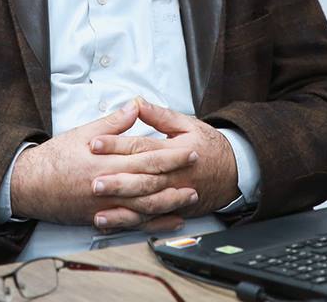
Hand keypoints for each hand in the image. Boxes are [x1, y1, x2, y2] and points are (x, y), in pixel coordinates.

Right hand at [8, 100, 198, 226]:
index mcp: (105, 162)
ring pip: (144, 208)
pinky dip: (153, 224)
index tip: (190, 149)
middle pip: (150, 183)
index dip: (171, 154)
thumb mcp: (82, 134)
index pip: (145, 157)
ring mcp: (105, 206)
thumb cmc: (54, 158)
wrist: (28, 186)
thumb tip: (134, 106)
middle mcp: (107, 187)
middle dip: (177, 177)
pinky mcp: (101, 219)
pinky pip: (132, 224)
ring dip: (170, 203)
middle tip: (197, 171)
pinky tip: (168, 220)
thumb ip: (112, 124)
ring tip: (189, 197)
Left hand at [88, 98, 240, 229]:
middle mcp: (174, 175)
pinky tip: (110, 222)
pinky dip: (129, 223)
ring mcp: (174, 195)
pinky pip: (149, 219)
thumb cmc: (208, 146)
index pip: (141, 146)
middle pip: (141, 178)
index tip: (95, 143)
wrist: (234, 171)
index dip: (117, 144)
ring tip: (98, 206)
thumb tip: (136, 102)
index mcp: (175, 150)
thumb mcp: (187, 124)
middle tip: (92, 180)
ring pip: (144, 203)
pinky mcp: (173, 209)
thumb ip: (159, 115)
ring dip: (120, 206)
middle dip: (115, 179)